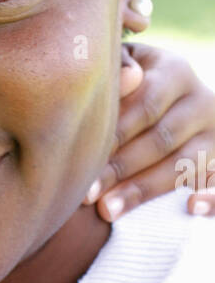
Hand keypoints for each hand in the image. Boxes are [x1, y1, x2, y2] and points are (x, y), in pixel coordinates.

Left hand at [85, 42, 214, 221]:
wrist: (167, 106)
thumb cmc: (127, 91)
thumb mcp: (121, 72)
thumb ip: (117, 71)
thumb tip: (128, 78)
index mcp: (175, 73)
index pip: (146, 106)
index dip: (113, 135)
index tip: (80, 160)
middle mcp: (202, 102)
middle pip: (161, 139)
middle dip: (119, 168)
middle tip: (86, 194)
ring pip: (183, 165)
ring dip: (144, 189)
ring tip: (108, 210)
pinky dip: (211, 198)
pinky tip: (191, 208)